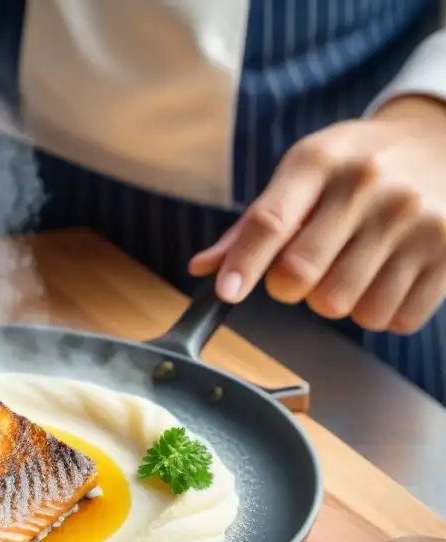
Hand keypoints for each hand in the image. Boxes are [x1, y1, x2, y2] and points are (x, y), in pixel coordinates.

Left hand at [188, 95, 445, 333]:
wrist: (442, 141)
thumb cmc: (356, 164)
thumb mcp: (304, 171)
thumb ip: (253, 223)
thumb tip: (202, 269)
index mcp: (320, 160)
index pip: (271, 221)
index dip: (244, 264)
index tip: (228, 293)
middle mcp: (368, 186)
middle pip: (301, 275)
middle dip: (288, 287)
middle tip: (302, 271)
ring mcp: (414, 220)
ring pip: (344, 306)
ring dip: (336, 302)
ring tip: (349, 268)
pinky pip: (392, 319)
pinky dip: (378, 312)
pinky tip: (383, 278)